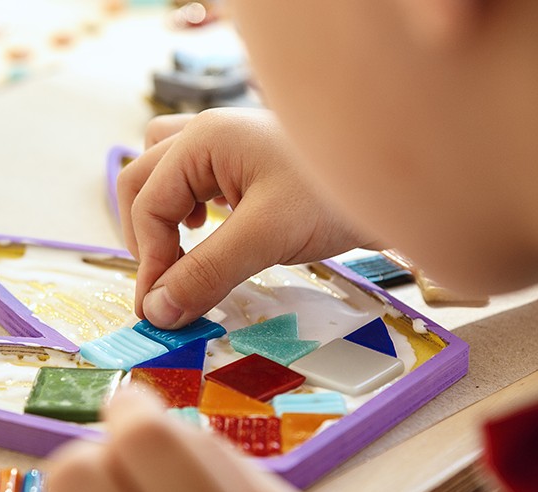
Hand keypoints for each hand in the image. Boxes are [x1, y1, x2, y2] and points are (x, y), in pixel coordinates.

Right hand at [118, 108, 377, 328]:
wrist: (395, 183)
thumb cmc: (333, 197)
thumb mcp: (265, 238)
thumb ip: (206, 273)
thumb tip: (157, 312)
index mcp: (204, 140)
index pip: (148, 204)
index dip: (149, 260)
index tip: (159, 309)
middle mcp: (207, 133)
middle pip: (142, 181)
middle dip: (147, 236)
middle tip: (165, 285)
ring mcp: (226, 143)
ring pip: (162, 171)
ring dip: (160, 211)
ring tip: (180, 249)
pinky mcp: (245, 160)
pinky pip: (191, 176)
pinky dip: (185, 203)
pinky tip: (207, 227)